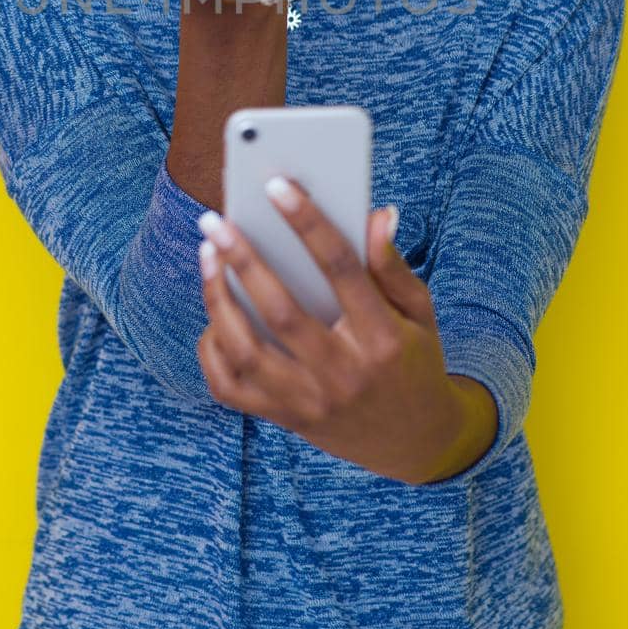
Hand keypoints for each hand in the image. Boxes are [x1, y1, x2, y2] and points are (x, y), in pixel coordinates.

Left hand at [195, 179, 464, 484]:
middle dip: (243, 260)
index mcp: (383, 337)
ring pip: (247, 350)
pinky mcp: (287, 419)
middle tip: (215, 221)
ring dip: (218, 299)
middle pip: (281, 312)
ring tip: (207, 256)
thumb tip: (376, 213)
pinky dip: (212, 350)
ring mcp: (311, 401)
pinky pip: (231, 388)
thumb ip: (393, 265)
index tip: (277, 186)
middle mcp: (344, 373)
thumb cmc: (413, 360)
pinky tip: (213, 315)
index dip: (309, 223)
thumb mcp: (420, 312)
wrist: (414, 442)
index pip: (342, 270)